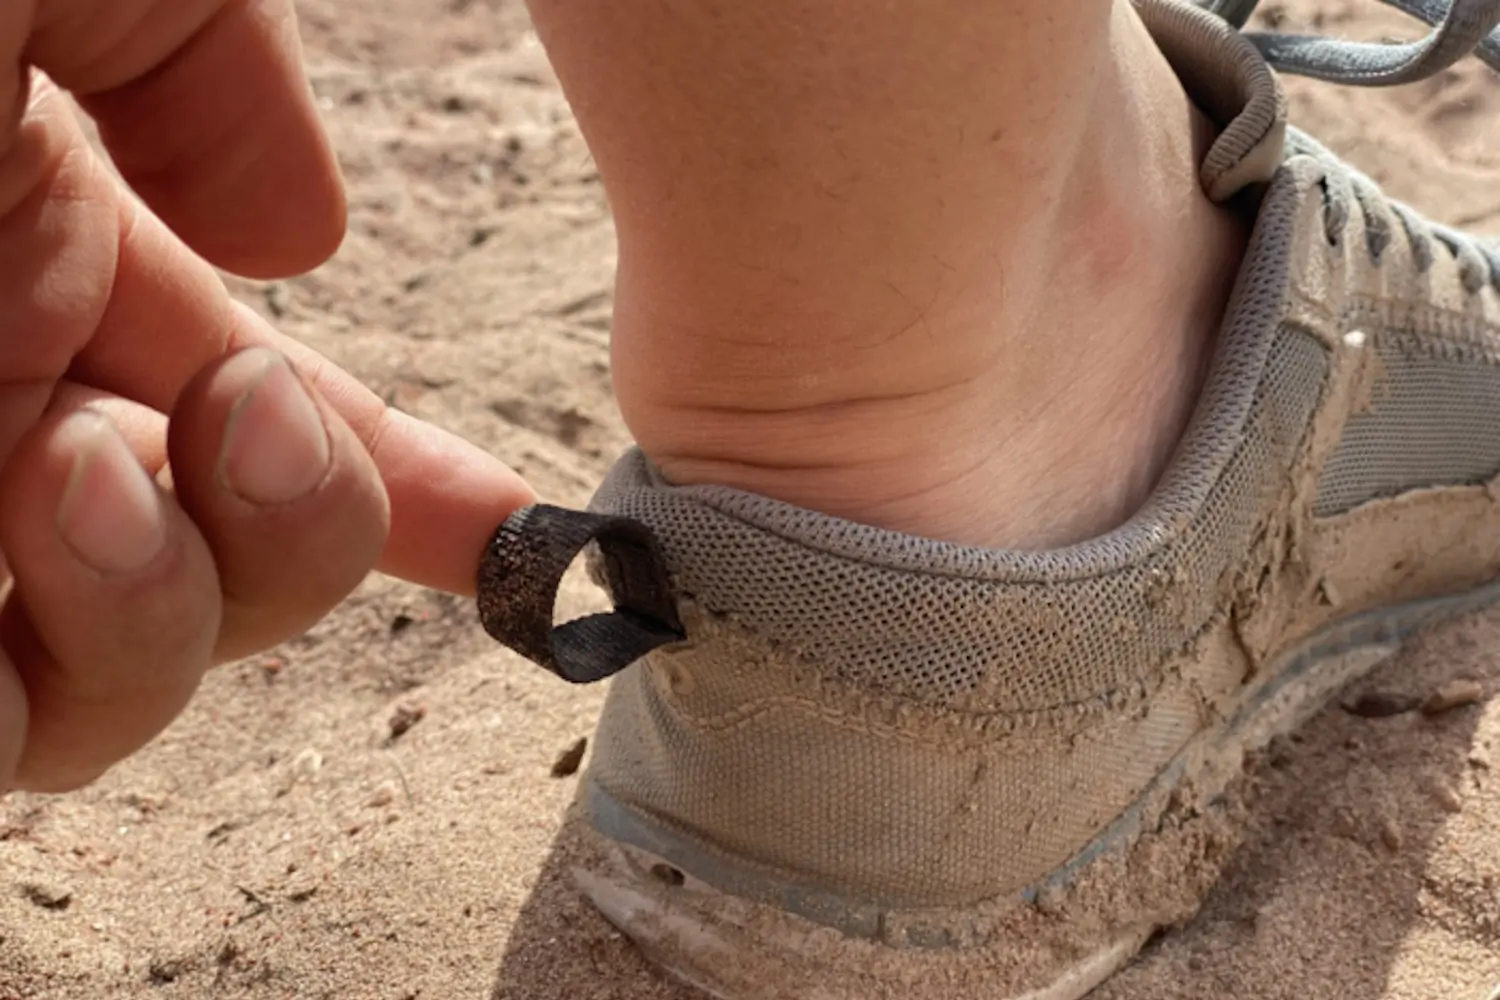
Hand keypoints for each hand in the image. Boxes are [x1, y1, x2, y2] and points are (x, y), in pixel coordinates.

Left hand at [0, 0, 534, 792]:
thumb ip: (206, 64)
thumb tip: (297, 242)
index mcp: (38, 253)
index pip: (259, 417)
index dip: (400, 484)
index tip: (506, 533)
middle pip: (218, 581)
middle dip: (303, 530)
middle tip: (245, 418)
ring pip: (104, 694)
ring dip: (170, 604)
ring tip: (86, 469)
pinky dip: (47, 673)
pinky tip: (44, 504)